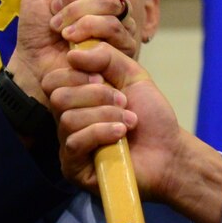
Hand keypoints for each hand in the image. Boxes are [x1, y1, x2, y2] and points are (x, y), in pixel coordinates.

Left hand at [4, 0, 132, 107]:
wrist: (33, 64)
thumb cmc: (36, 28)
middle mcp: (115, 4)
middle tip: (54, 13)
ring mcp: (122, 26)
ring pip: (111, 3)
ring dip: (77, 14)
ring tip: (60, 30)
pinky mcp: (124, 48)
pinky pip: (113, 27)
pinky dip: (85, 30)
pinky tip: (70, 42)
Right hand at [42, 43, 221, 222]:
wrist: (169, 151)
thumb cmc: (150, 116)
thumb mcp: (132, 75)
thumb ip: (106, 57)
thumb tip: (73, 54)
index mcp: (76, 98)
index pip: (52, 80)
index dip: (76, 74)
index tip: (103, 79)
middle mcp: (66, 121)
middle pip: (58, 97)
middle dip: (95, 95)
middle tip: (123, 102)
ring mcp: (68, 146)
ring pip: (68, 119)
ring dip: (105, 115)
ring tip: (129, 122)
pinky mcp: (73, 168)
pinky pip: (75, 142)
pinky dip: (101, 132)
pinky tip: (121, 135)